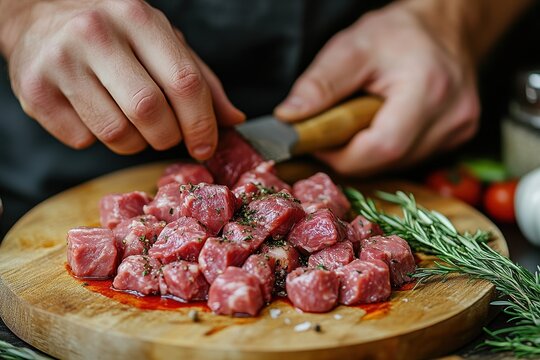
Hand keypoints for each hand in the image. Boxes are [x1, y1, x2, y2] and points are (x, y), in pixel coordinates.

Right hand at [1, 0, 243, 158]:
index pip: (185, 83)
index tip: (205, 146)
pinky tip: (93, 114)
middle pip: (150, 113)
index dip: (201, 124)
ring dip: (133, 143)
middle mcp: (96, 33)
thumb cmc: (115, 36)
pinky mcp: (35, 90)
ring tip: (128, 122)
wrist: (42, 21)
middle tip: (164, 134)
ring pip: (117, 134)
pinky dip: (97, 139)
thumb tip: (234, 119)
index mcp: (138, 18)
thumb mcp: (163, 45)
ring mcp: (61, 61)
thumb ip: (201, 81)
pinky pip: (83, 140)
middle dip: (166, 137)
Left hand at [274, 3, 478, 175]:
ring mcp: (459, 131)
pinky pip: (410, 159)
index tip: (318, 141)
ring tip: (360, 120)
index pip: (380, 148)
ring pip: (398, 165)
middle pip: (387, 162)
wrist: (444, 27)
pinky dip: (387, 149)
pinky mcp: (459, 137)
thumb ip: (320, 84)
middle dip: (351, 154)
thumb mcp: (352, 47)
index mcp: (428, 90)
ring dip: (368, 152)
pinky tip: (382, 124)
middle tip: (334, 130)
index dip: (341, 154)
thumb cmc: (397, 34)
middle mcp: (453, 118)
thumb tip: (288, 118)